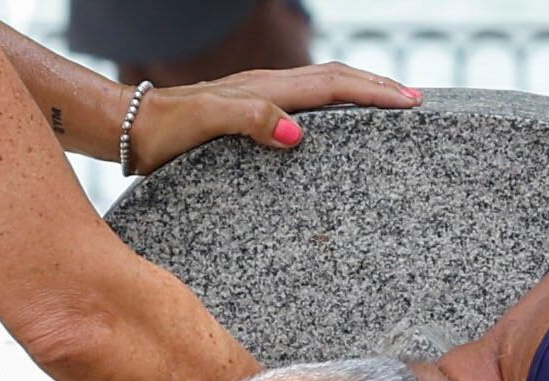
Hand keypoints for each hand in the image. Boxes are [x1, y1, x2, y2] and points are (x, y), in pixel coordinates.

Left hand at [130, 63, 419, 171]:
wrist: (131, 128)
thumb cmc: (165, 131)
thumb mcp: (203, 125)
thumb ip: (249, 121)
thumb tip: (296, 134)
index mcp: (267, 88)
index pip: (333, 86)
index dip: (374, 93)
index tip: (410, 102)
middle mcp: (269, 87)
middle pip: (337, 79)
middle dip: (379, 88)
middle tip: (417, 102)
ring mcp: (263, 97)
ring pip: (325, 88)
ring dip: (362, 93)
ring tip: (393, 105)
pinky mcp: (254, 112)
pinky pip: (308, 104)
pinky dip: (337, 107)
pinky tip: (343, 123)